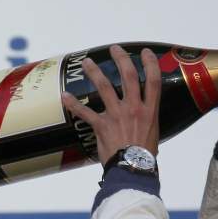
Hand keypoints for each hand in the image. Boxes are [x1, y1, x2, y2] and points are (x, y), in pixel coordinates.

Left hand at [61, 45, 160, 166]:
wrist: (132, 169)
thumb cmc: (144, 157)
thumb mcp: (153, 135)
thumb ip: (147, 122)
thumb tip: (143, 122)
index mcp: (149, 111)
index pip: (153, 81)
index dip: (150, 64)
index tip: (145, 53)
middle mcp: (134, 108)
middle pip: (128, 76)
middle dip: (121, 59)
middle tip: (114, 49)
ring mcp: (117, 115)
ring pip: (104, 87)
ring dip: (94, 72)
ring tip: (86, 63)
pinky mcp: (101, 125)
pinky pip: (84, 112)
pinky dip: (73, 104)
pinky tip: (64, 96)